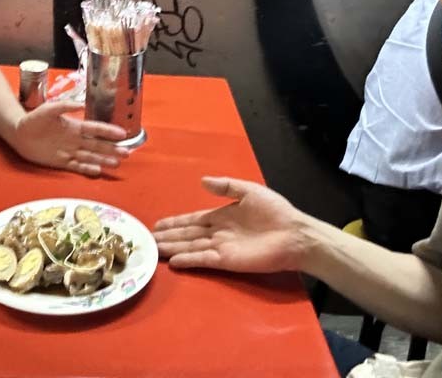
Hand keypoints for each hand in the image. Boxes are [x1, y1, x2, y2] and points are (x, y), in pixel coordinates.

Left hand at [8, 100, 129, 176]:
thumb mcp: (49, 109)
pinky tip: (98, 171)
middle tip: (127, 153)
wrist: (19, 133)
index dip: (109, 132)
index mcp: (74, 126)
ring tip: (118, 163)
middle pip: (97, 145)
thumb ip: (65, 106)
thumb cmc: (34, 119)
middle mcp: (75, 140)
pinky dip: (87, 169)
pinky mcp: (60, 162)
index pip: (95, 129)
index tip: (123, 134)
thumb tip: (82, 104)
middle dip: (112, 149)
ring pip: (90, 156)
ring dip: (104, 160)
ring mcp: (69, 152)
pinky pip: (77, 166)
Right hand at [153, 176, 313, 272]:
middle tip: (147, 239)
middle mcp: (218, 232)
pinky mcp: (228, 261)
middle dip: (169, 236)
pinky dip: (189, 260)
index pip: (193, 220)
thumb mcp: (249, 190)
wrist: (294, 234)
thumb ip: (226, 186)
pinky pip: (204, 259)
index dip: (176, 222)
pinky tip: (174, 261)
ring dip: (173, 248)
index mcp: (222, 216)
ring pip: (191, 247)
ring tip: (154, 249)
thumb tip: (202, 181)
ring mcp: (222, 247)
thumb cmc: (274, 210)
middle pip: (188, 234)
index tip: (159, 224)